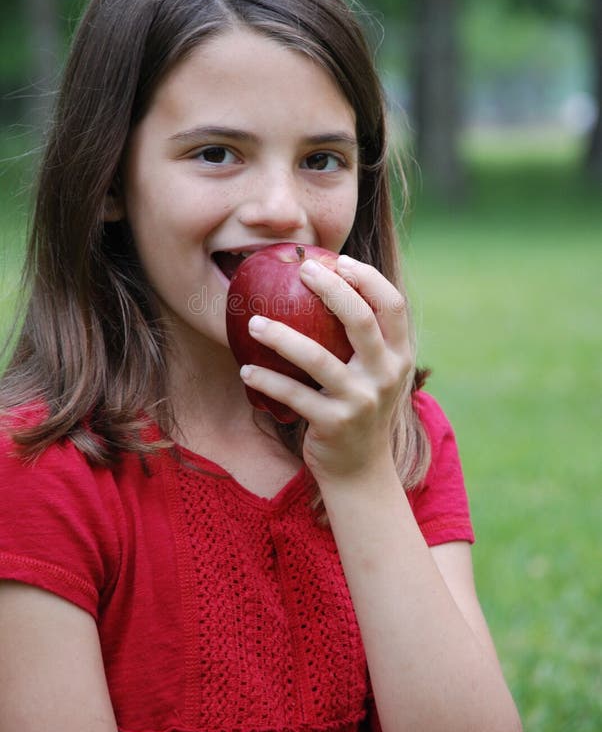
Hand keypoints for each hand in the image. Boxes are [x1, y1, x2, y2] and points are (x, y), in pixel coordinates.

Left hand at [240, 254, 412, 482]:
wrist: (361, 470)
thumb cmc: (360, 406)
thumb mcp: (375, 371)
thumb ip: (363, 336)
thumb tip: (327, 282)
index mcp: (399, 355)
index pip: (393, 305)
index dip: (368, 278)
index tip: (339, 261)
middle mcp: (386, 375)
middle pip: (361, 320)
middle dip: (330, 289)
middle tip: (301, 270)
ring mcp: (361, 400)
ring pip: (319, 359)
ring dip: (282, 337)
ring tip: (253, 323)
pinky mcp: (334, 424)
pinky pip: (294, 395)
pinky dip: (267, 380)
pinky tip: (246, 369)